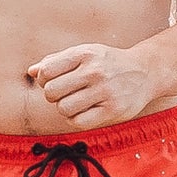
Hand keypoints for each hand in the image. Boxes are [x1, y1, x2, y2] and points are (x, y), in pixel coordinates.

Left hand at [29, 43, 156, 128]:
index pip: (46, 71)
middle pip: (51, 92)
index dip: (43, 80)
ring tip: (76, 102)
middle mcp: (95, 71)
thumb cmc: (108, 62)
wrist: (146, 72)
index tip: (54, 81)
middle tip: (65, 93)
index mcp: (84, 54)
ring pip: (63, 108)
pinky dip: (76, 119)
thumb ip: (56, 61)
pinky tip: (84, 111)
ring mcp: (105, 91)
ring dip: (65, 108)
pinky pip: (78, 122)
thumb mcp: (84, 53)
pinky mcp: (112, 110)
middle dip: (53, 95)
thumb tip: (31, 72)